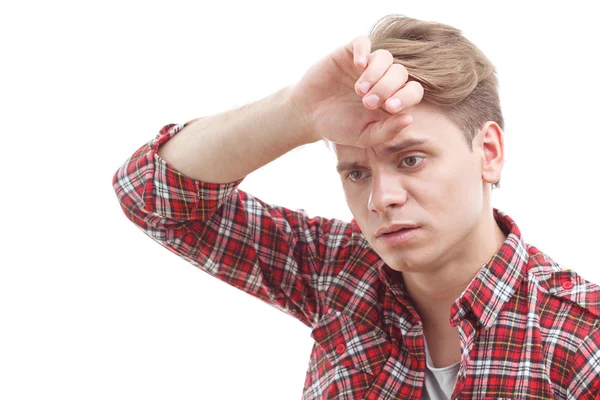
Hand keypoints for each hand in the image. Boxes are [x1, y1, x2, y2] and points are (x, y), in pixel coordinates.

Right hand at [289, 36, 423, 147]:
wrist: (308, 116)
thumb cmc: (339, 127)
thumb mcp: (364, 136)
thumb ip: (387, 131)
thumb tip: (409, 119)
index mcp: (391, 99)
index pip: (413, 90)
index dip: (407, 96)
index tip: (390, 107)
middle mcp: (382, 79)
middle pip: (400, 72)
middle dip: (387, 87)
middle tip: (368, 102)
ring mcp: (366, 65)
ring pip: (385, 57)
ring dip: (376, 73)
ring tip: (359, 90)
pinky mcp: (348, 55)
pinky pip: (362, 42)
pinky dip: (363, 51)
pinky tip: (358, 65)